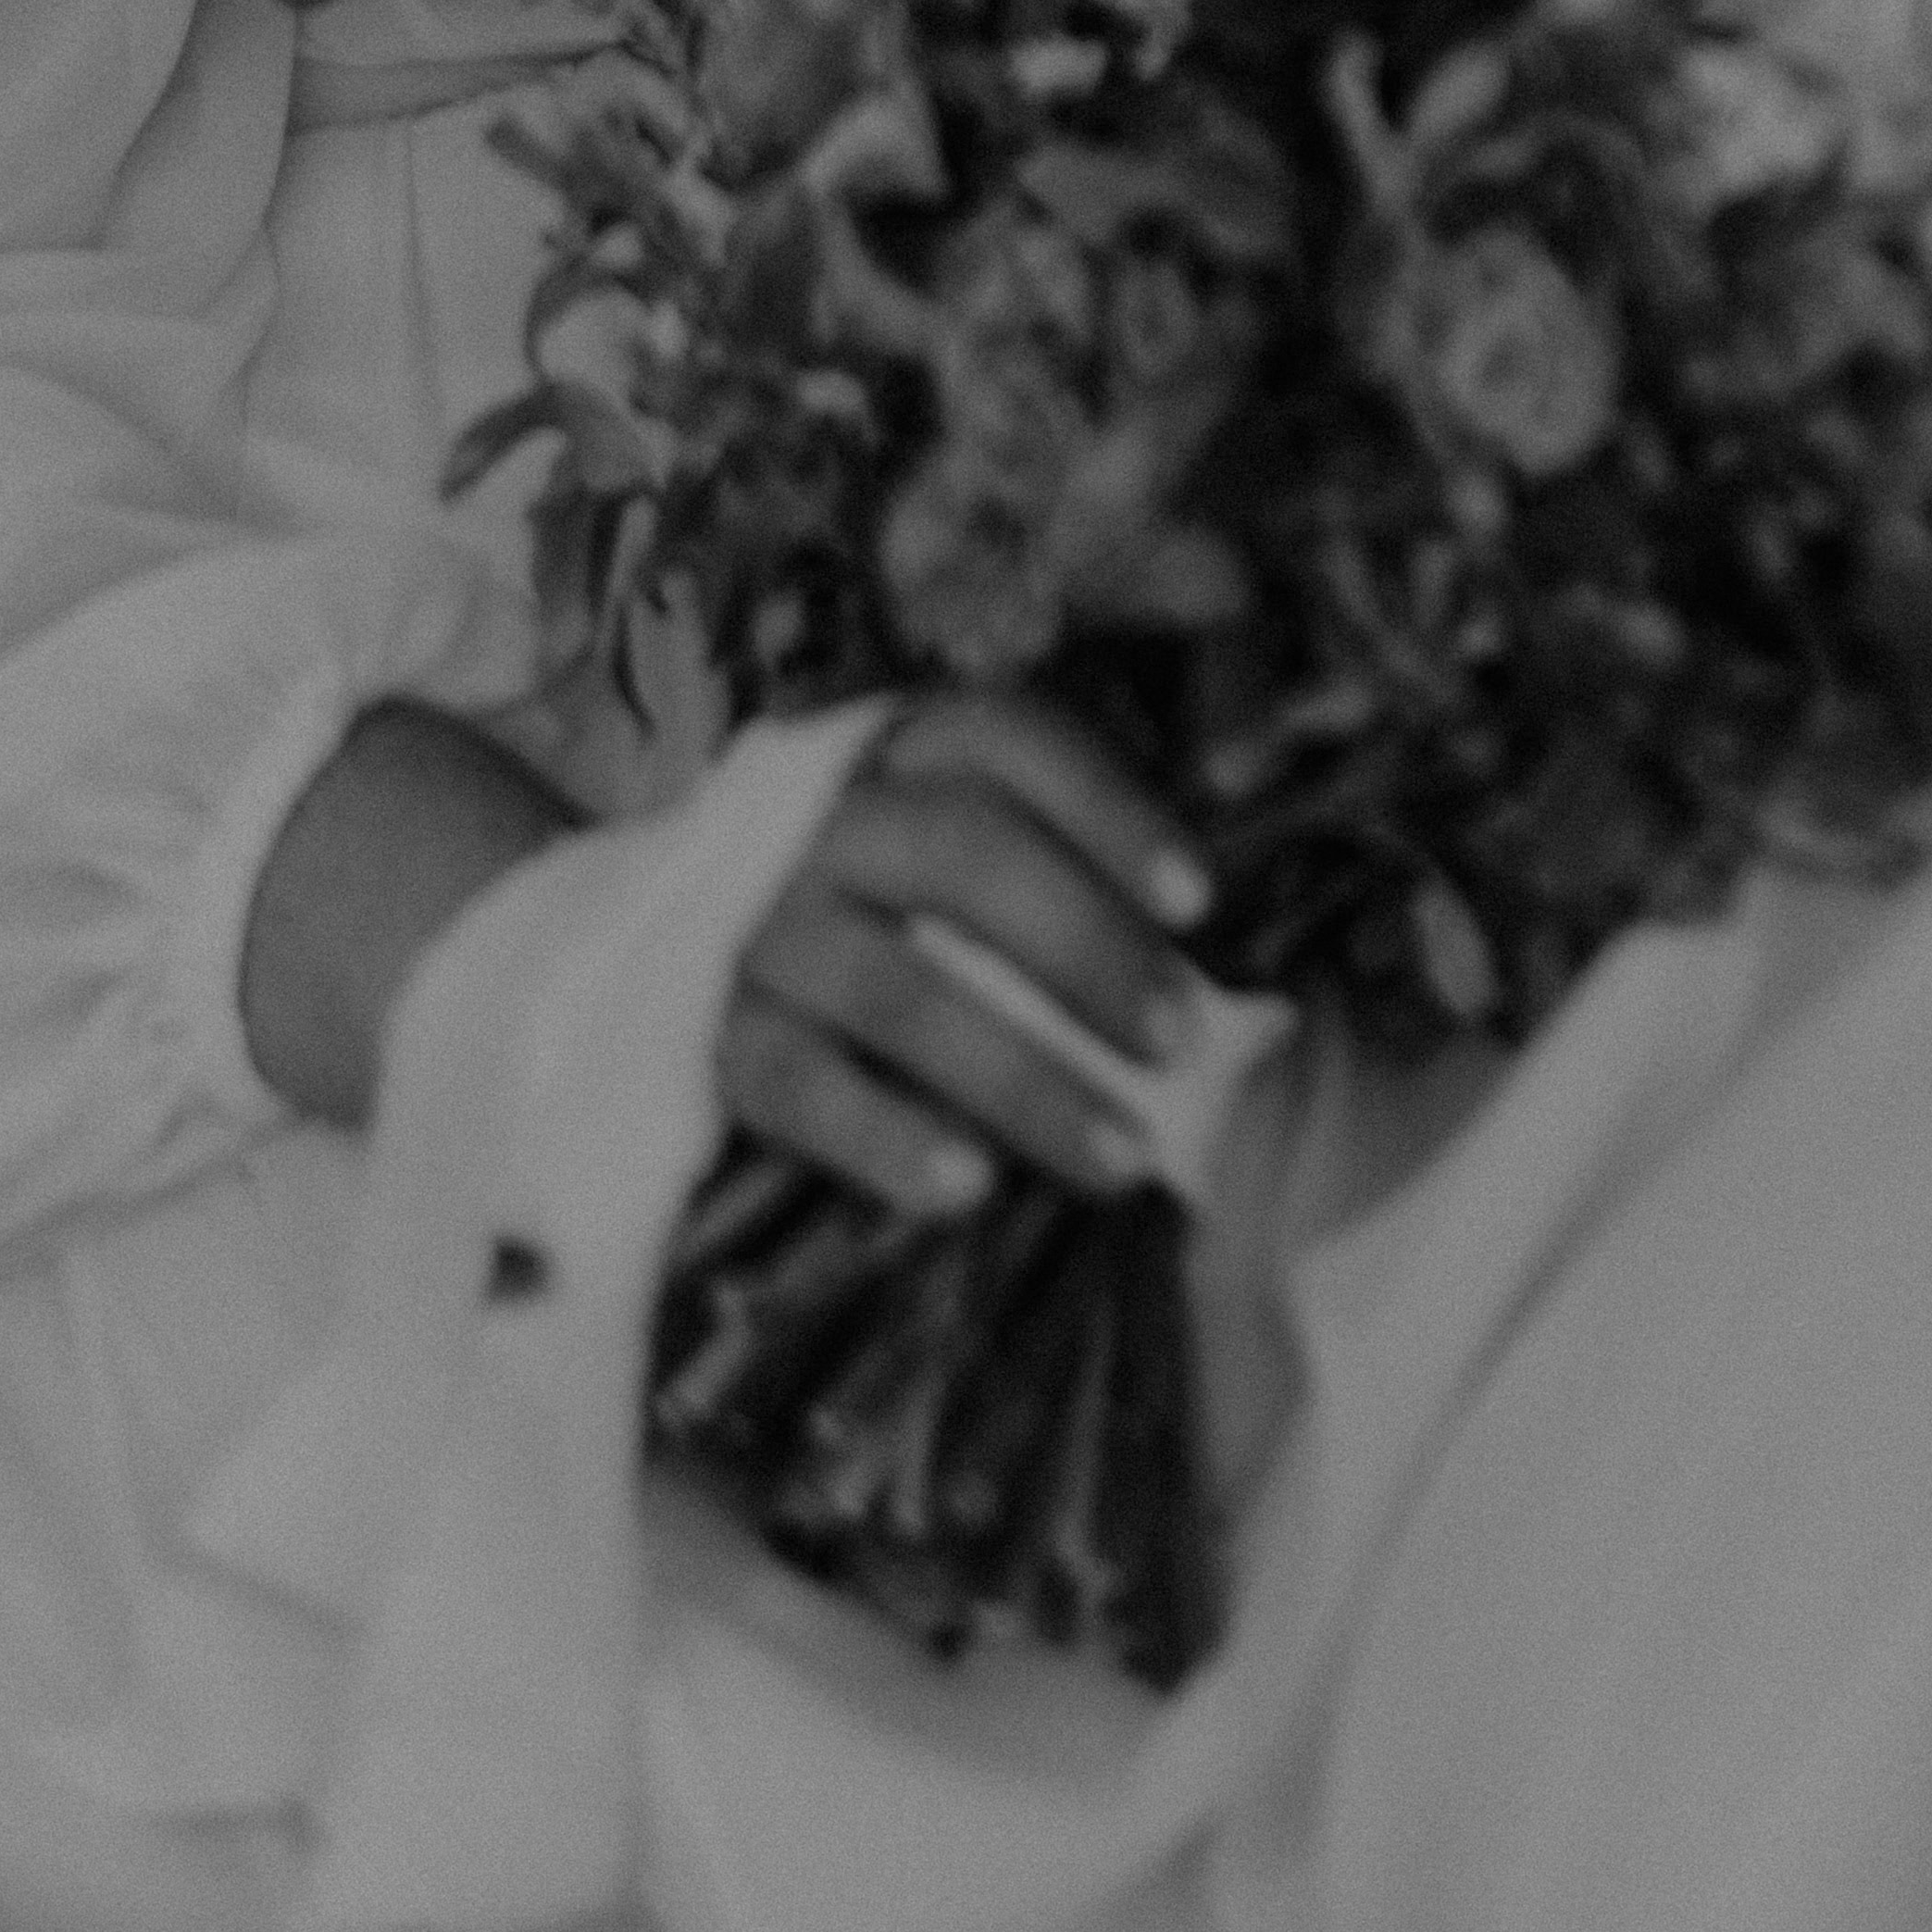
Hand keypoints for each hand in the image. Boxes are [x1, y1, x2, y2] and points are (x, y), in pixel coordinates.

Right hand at [721, 699, 1210, 1220]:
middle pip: (962, 851)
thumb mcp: (970, 859)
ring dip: (1021, 1077)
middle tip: (1175, 1040)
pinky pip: (801, 1086)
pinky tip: (972, 1189)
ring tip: (1121, 1155)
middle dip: (1084, 945)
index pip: (1009, 743)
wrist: (691, 955)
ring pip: (895, 988)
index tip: (1201, 903)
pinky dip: (888, 1138)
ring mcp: (764, 925)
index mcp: (901, 751)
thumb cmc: (896, 911)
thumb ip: (1077, 891)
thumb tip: (1240, 1002)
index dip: (1111, 812)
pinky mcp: (715, 1034)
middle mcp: (826, 819)